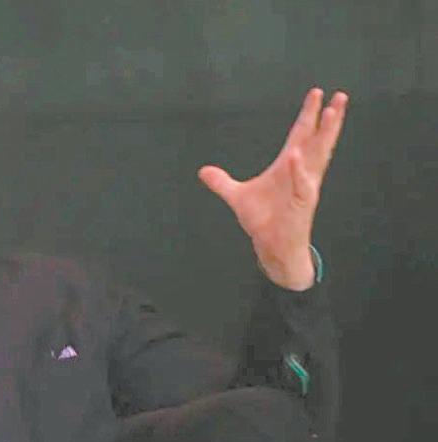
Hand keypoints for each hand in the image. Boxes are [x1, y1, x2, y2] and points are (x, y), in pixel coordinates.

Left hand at [198, 88, 347, 289]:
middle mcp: (301, 173)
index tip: (317, 93)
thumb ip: (222, 182)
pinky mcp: (302, 203)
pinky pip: (302, 184)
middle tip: (339, 96)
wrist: (271, 246)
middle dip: (327, 118)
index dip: (308, 114)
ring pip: (318, 157)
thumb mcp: (237, 197)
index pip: (300, 134)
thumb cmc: (263, 220)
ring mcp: (304, 187)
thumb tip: (203, 171)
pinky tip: (295, 156)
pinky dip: (298, 171)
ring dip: (325, 135)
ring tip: (331, 114)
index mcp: (288, 166)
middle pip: (317, 140)